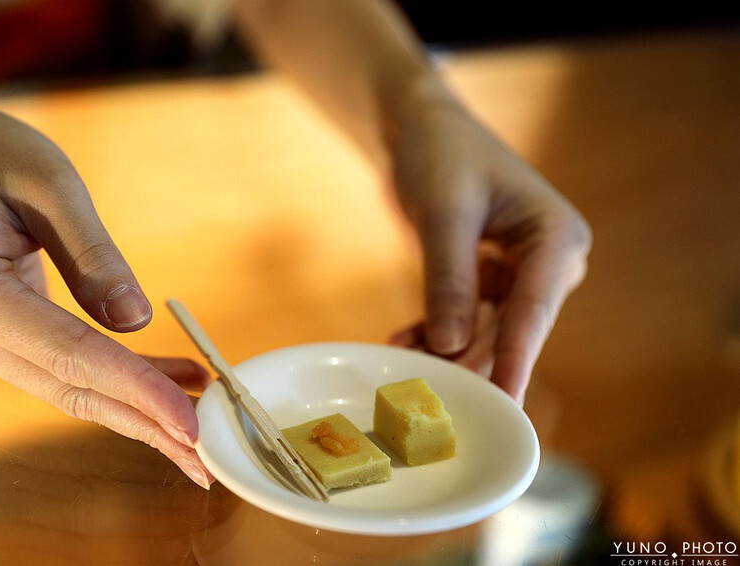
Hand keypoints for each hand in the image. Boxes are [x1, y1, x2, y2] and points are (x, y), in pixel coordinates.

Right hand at [0, 96, 212, 486]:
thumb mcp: (50, 183)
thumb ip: (92, 253)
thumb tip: (135, 320)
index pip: (70, 355)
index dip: (135, 389)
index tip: (189, 421)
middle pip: (73, 389)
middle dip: (145, 423)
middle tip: (206, 457)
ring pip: (74, 389)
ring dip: (139, 408)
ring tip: (203, 421)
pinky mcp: (1, 341)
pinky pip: (69, 369)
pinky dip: (122, 381)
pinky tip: (171, 384)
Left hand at [387, 94, 591, 404]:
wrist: (420, 130)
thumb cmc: (441, 153)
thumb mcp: (444, 212)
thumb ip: (448, 278)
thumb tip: (450, 345)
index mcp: (556, 238)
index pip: (534, 310)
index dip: (515, 359)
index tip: (504, 403)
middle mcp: (547, 262)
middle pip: (510, 328)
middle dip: (470, 359)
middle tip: (432, 392)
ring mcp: (519, 274)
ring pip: (485, 330)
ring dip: (446, 349)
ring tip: (405, 362)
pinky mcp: (488, 280)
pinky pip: (464, 318)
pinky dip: (434, 330)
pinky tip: (402, 341)